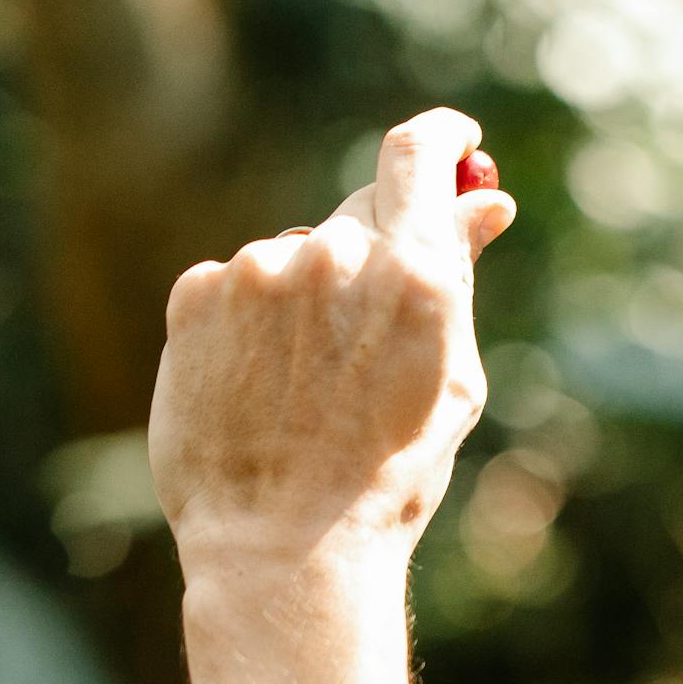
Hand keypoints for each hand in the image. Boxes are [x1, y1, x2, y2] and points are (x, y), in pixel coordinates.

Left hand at [151, 108, 519, 575]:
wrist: (281, 545)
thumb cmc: (387, 476)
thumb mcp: (448, 379)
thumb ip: (458, 277)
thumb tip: (485, 202)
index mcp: (414, 275)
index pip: (419, 154)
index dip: (442, 138)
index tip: (454, 140)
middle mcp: (334, 255)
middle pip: (360, 215)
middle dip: (375, 258)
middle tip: (368, 336)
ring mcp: (258, 271)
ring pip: (295, 259)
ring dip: (307, 302)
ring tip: (305, 391)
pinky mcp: (196, 294)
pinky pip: (236, 284)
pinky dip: (251, 323)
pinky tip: (259, 388)